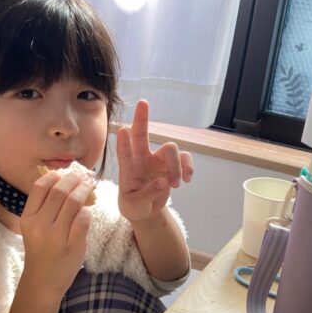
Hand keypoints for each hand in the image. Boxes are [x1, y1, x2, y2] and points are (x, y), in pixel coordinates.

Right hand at [19, 170, 93, 298]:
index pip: (39, 187)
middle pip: (59, 191)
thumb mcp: (35, 227)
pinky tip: (88, 210)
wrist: (43, 281)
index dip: (54, 175)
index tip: (64, 172)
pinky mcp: (72, 246)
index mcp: (28, 218)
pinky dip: (88, 211)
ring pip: (74, 202)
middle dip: (73, 179)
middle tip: (82, 176)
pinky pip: (84, 219)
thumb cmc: (41, 250)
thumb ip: (45, 206)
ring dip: (84, 190)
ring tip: (89, 186)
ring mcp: (56, 237)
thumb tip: (65, 179)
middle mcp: (39, 226)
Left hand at [116, 100, 193, 222]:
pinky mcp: (172, 165)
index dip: (124, 142)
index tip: (123, 129)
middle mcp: (142, 158)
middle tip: (143, 102)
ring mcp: (158, 160)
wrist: (145, 210)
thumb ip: (147, 195)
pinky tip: (187, 180)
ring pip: (171, 149)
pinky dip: (188, 167)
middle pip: (142, 134)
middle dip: (142, 118)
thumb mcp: (135, 206)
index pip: (124, 152)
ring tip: (176, 185)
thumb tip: (164, 182)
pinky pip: (185, 158)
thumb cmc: (134, 205)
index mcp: (128, 168)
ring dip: (177, 167)